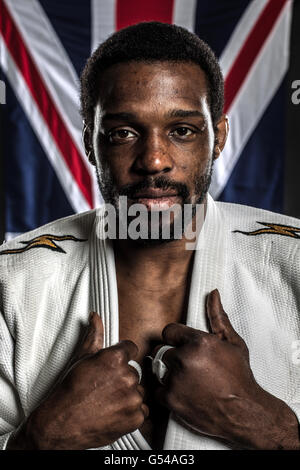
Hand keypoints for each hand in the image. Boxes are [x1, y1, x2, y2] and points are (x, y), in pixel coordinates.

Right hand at [10, 312, 147, 449]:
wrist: (62, 424)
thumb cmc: (70, 393)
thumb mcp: (81, 359)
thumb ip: (93, 335)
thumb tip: (95, 318)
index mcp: (115, 359)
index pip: (131, 348)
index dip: (121, 356)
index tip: (114, 365)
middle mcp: (126, 377)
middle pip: (133, 372)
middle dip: (122, 377)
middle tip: (105, 387)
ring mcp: (132, 398)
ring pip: (137, 391)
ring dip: (127, 395)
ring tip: (107, 400)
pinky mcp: (135, 417)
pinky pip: (141, 410)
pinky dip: (130, 412)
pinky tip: (114, 411)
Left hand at [154, 289, 299, 449]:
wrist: (243, 412)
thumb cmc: (239, 378)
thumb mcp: (233, 343)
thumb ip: (218, 317)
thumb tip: (213, 294)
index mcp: (199, 342)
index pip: (169, 331)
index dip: (177, 340)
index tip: (183, 348)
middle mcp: (185, 358)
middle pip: (162, 351)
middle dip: (173, 358)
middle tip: (190, 368)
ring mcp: (176, 379)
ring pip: (159, 370)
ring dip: (170, 375)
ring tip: (189, 382)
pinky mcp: (171, 398)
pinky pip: (157, 390)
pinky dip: (168, 393)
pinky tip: (184, 393)